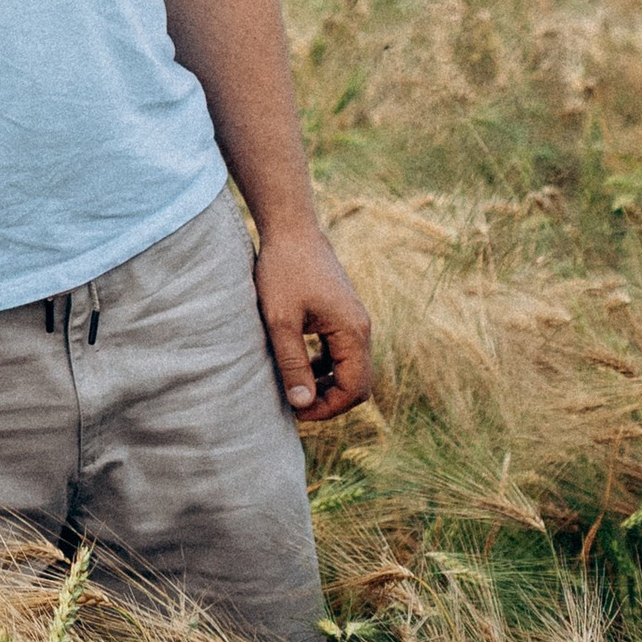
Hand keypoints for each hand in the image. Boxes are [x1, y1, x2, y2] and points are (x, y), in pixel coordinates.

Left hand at [255, 221, 373, 421]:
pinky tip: (299, 365)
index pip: (355, 389)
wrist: (290, 229)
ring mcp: (354, 320)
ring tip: (295, 389)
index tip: (297, 412)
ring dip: (327, 384)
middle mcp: (361, 328)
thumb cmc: (283, 270)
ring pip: (350, 368)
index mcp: (353, 332)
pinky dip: (325, 366)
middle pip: (358, 383)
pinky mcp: (342, 314)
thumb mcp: (280, 320)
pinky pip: (342, 352)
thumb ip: (292, 363)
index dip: (328, 408)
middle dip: (330, 400)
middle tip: (296, 406)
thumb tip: (302, 404)